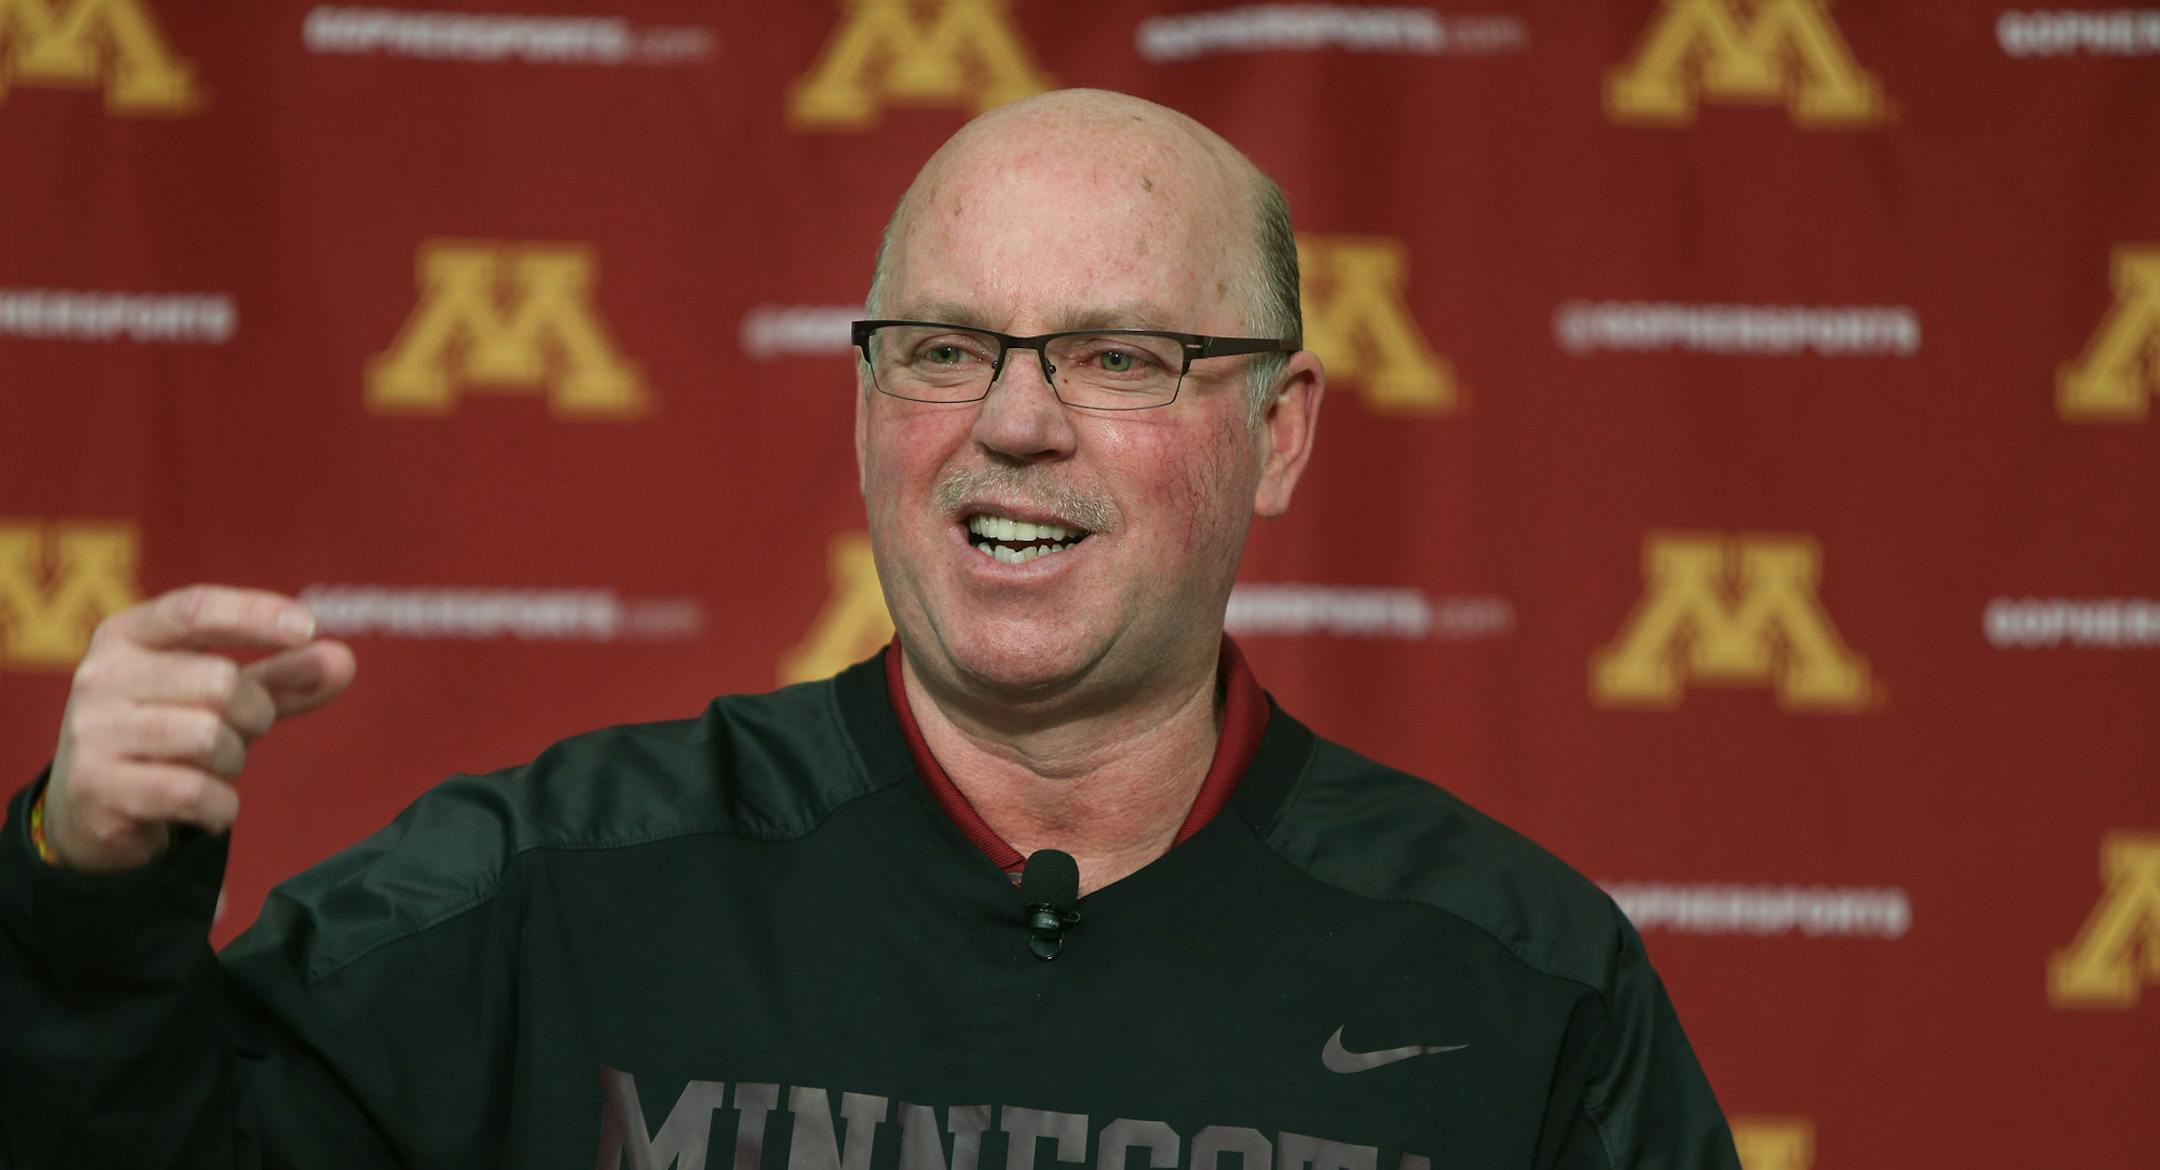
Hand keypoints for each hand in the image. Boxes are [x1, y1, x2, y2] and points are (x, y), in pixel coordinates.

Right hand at [43, 585, 357, 872]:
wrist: (87, 807)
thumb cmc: (166, 733)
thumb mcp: (220, 697)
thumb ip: (282, 679)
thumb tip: (344, 661)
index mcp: (127, 636)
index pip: (195, 610)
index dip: (254, 614)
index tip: (309, 626)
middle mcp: (102, 676)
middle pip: (220, 682)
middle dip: (255, 713)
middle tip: (243, 730)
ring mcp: (93, 732)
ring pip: (210, 738)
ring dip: (235, 760)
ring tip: (215, 767)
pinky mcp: (97, 789)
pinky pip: (194, 793)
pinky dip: (221, 806)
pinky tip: (205, 805)